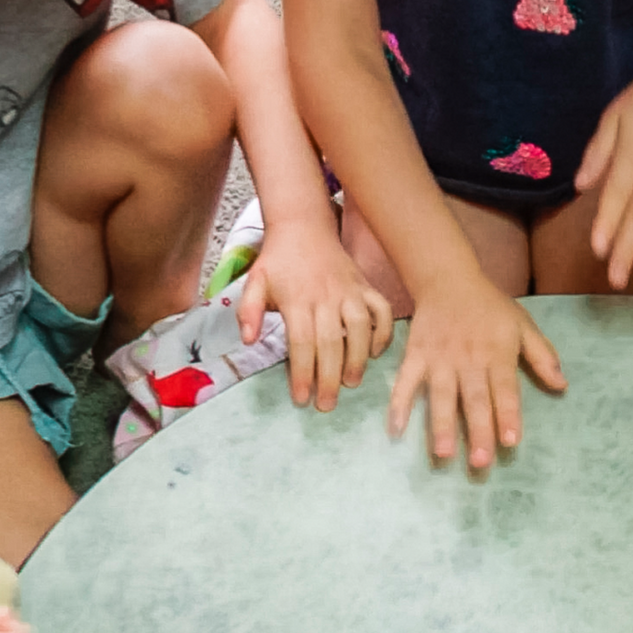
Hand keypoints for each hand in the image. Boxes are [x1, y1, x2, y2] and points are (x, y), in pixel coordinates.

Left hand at [240, 217, 394, 412]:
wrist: (304, 227)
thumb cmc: (278, 261)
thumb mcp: (255, 281)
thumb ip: (248, 309)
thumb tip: (248, 340)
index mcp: (297, 300)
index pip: (301, 343)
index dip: (302, 373)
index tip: (302, 399)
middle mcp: (326, 297)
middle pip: (331, 343)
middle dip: (329, 377)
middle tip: (327, 405)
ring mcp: (350, 292)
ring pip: (360, 329)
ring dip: (359, 359)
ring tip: (352, 384)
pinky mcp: (366, 287)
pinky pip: (382, 311)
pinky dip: (384, 332)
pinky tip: (377, 353)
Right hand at [386, 273, 564, 468]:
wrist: (448, 279)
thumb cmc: (490, 308)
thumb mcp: (522, 325)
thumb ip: (542, 356)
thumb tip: (562, 385)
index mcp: (497, 353)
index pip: (504, 389)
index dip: (507, 415)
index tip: (511, 441)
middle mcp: (468, 358)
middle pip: (473, 399)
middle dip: (477, 430)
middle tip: (481, 462)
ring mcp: (439, 358)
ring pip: (440, 395)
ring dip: (441, 425)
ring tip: (443, 453)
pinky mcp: (415, 355)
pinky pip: (405, 381)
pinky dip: (399, 404)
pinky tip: (395, 430)